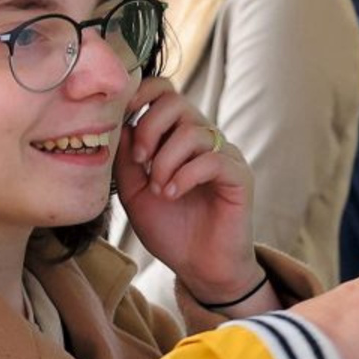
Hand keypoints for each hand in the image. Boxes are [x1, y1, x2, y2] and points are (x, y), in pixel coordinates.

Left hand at [113, 77, 259, 304]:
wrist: (199, 267)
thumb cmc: (170, 229)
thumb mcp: (133, 191)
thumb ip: (126, 158)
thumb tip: (119, 124)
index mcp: (177, 136)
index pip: (163, 91)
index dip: (140, 94)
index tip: (121, 121)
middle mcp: (203, 139)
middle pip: (176, 102)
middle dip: (150, 129)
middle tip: (140, 162)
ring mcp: (224, 155)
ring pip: (192, 131)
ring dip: (165, 161)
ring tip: (159, 189)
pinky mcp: (239, 176)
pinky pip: (212, 159)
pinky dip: (185, 176)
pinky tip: (172, 194)